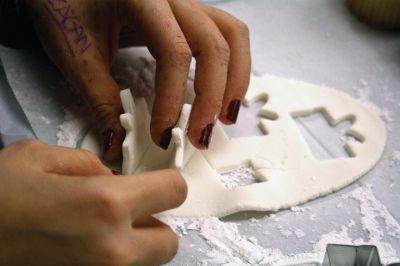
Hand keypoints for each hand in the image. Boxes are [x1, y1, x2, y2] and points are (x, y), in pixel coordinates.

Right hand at [0, 140, 186, 265]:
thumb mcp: (41, 158)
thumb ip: (92, 166)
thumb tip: (117, 180)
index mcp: (106, 204)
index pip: (174, 192)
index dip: (167, 183)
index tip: (156, 182)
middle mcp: (112, 250)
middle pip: (169, 242)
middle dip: (154, 224)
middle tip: (128, 212)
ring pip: (146, 264)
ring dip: (136, 246)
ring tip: (101, 231)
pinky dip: (113, 261)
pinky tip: (84, 247)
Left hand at [24, 0, 250, 157]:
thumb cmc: (64, 9)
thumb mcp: (77, 56)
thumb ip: (100, 100)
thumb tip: (118, 144)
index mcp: (142, 0)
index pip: (174, 52)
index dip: (173, 99)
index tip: (162, 134)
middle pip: (214, 44)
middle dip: (213, 96)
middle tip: (201, 136)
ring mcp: (186, 4)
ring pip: (232, 35)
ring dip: (236, 79)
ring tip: (227, 116)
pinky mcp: (190, 15)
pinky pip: (226, 34)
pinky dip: (233, 65)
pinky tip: (226, 91)